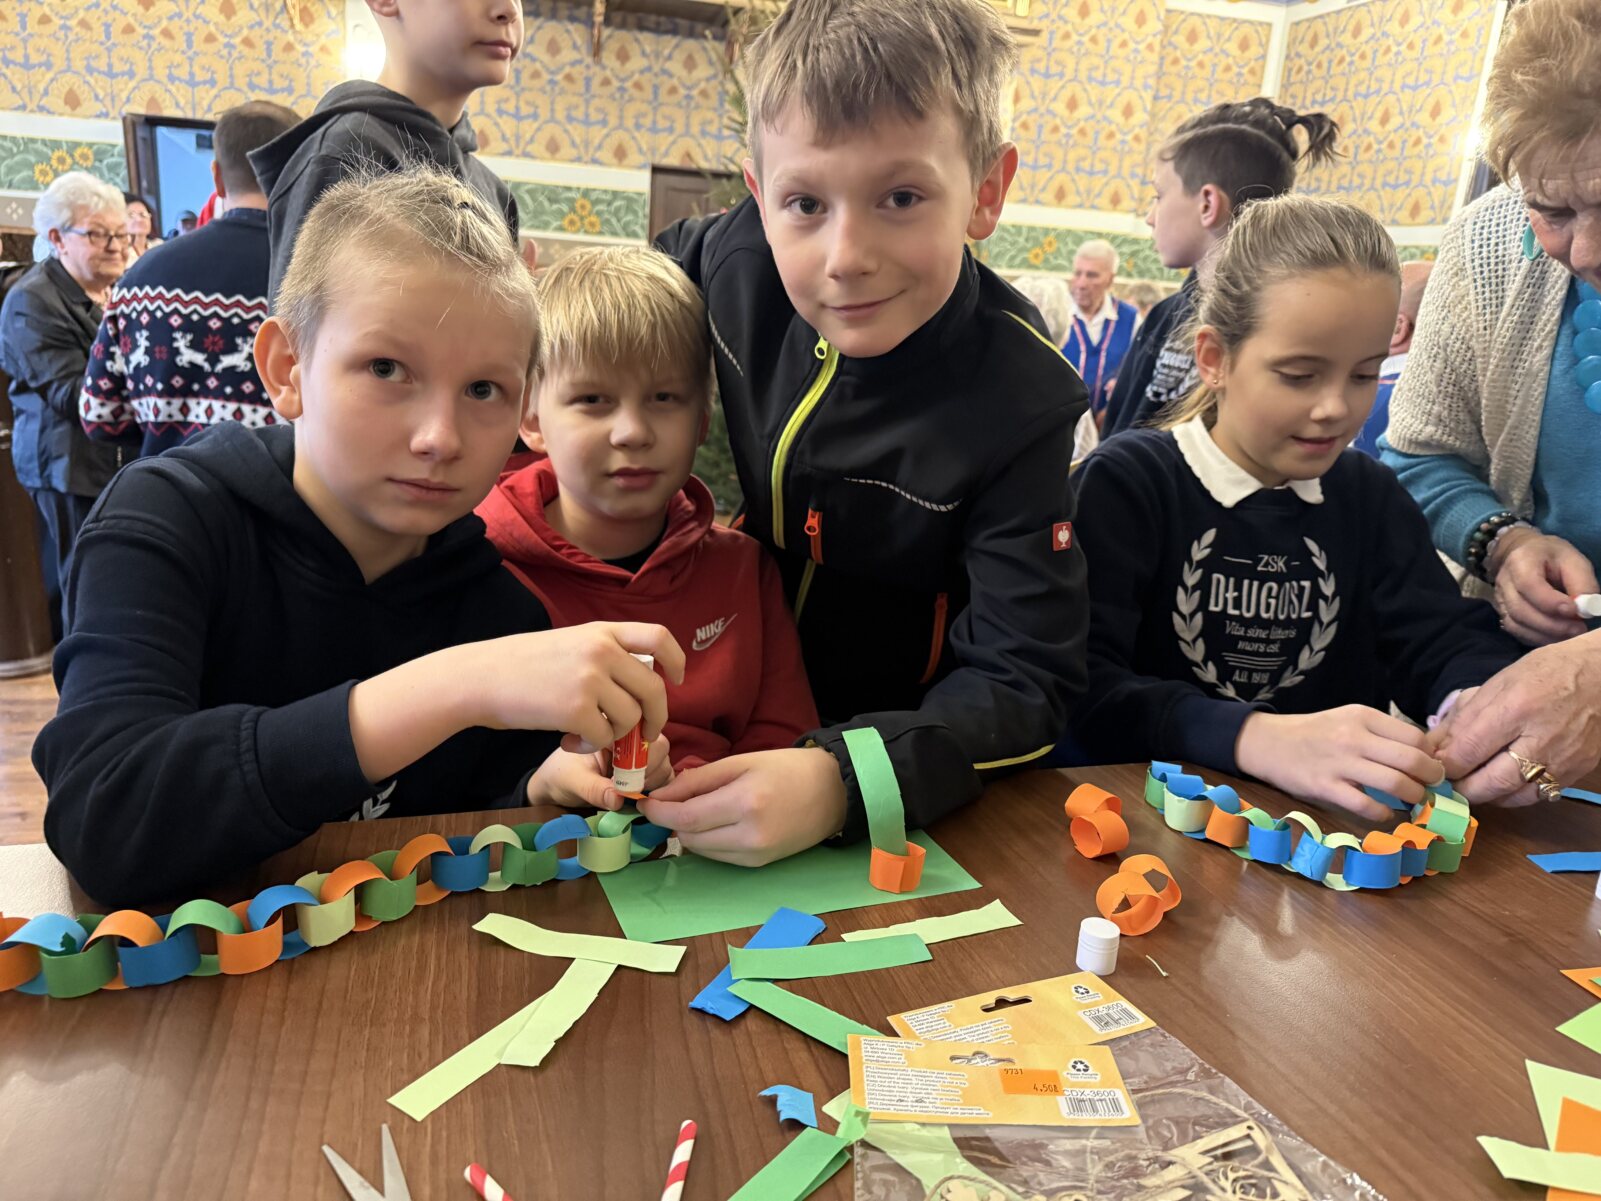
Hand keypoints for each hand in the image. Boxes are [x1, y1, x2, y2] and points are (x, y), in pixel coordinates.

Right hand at [467, 622, 684, 751]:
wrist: (478, 677)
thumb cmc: (521, 665)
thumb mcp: (570, 643)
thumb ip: (606, 655)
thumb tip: (644, 685)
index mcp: (602, 631)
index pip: (659, 637)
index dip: (676, 660)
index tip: (676, 680)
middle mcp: (602, 650)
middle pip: (654, 689)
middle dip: (656, 718)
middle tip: (644, 734)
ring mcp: (590, 679)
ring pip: (630, 718)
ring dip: (615, 735)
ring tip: (586, 733)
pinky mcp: (576, 709)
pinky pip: (605, 737)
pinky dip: (591, 745)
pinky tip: (567, 740)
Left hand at [528, 735, 674, 810]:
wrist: (556, 785)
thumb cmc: (561, 775)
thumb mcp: (573, 782)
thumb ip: (595, 789)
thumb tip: (619, 799)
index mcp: (614, 727)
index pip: (642, 733)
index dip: (640, 760)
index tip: (623, 783)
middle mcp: (633, 735)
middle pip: (660, 747)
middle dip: (649, 772)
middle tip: (627, 790)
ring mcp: (643, 753)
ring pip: (665, 762)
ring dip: (653, 782)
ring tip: (630, 795)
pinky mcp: (648, 770)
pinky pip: (665, 776)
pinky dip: (659, 789)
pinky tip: (640, 797)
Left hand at [636, 748, 848, 865]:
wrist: (832, 793)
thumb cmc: (787, 769)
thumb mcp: (741, 762)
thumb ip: (699, 779)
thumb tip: (662, 795)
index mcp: (745, 803)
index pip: (686, 817)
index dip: (659, 812)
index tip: (644, 802)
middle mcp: (749, 836)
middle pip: (689, 837)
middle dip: (672, 821)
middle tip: (667, 801)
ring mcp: (755, 855)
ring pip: (700, 851)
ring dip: (689, 832)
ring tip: (695, 809)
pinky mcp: (759, 864)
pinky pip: (718, 856)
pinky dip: (708, 841)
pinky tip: (716, 822)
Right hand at [1234, 706, 1444, 820]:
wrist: (1269, 742)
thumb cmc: (1315, 732)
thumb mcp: (1349, 719)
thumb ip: (1381, 733)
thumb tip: (1423, 756)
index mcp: (1363, 717)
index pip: (1414, 737)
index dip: (1430, 756)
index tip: (1431, 767)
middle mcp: (1353, 737)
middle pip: (1411, 760)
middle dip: (1431, 778)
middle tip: (1431, 787)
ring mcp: (1339, 763)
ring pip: (1394, 783)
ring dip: (1413, 796)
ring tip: (1413, 800)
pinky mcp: (1325, 787)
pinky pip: (1366, 805)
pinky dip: (1384, 813)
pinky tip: (1386, 813)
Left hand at [1429, 635, 1600, 803]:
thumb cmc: (1546, 672)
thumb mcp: (1498, 683)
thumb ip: (1464, 717)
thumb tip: (1434, 745)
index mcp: (1517, 707)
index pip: (1469, 750)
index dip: (1445, 764)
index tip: (1432, 765)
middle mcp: (1542, 738)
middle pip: (1492, 782)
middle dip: (1462, 788)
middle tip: (1447, 783)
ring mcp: (1564, 759)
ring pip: (1515, 796)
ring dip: (1486, 796)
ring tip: (1471, 785)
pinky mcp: (1578, 771)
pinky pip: (1538, 795)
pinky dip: (1514, 795)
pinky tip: (1501, 786)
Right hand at [1488, 528, 1598, 645]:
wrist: (1525, 553)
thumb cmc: (1552, 556)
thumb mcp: (1574, 560)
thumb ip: (1582, 583)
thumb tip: (1587, 610)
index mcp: (1520, 561)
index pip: (1528, 585)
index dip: (1551, 602)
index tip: (1575, 612)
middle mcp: (1504, 582)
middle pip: (1520, 610)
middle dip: (1552, 624)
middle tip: (1579, 629)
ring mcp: (1499, 599)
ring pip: (1516, 624)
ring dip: (1545, 634)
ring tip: (1570, 634)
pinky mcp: (1502, 613)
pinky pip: (1516, 632)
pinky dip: (1537, 638)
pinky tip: (1556, 636)